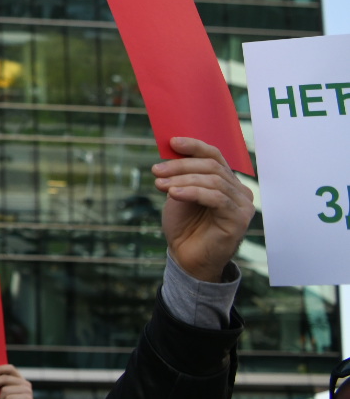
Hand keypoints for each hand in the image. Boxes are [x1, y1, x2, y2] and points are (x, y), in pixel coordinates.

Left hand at [153, 137, 253, 281]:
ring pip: (213, 181)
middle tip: (156, 170)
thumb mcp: (179, 194)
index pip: (215, 156)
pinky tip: (173, 194)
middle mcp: (239, 190)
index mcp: (226, 181)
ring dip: (182, 180)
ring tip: (159, 185)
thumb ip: (181, 175)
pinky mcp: (239, 219)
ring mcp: (243, 205)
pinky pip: (215, 198)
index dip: (194, 146)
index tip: (172, 142)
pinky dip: (192, 192)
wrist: (186, 256)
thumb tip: (172, 150)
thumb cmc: (184, 226)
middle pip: (212, 166)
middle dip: (180, 165)